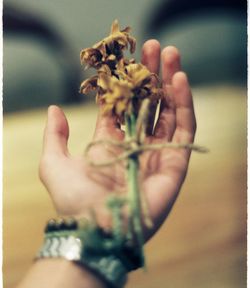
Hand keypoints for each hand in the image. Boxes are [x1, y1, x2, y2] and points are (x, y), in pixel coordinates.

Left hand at [39, 40, 195, 241]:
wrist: (95, 231)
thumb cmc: (73, 200)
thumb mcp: (53, 163)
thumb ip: (55, 136)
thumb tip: (54, 109)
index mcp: (111, 145)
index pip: (123, 107)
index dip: (127, 84)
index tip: (129, 59)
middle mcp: (136, 147)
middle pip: (148, 105)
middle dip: (152, 76)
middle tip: (154, 47)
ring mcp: (157, 155)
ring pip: (169, 113)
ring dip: (171, 84)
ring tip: (170, 54)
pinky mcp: (175, 165)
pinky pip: (183, 132)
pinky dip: (184, 106)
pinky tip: (179, 81)